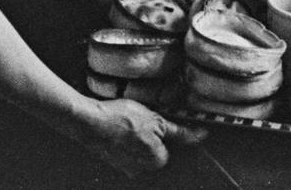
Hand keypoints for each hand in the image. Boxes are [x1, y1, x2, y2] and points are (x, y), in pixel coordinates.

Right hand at [77, 97, 205, 176]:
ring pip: (140, 152)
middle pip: (157, 153)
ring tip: (133, 123)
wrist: (88, 120)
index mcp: (156, 163)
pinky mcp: (111, 160)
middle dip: (155, 138)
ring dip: (140, 138)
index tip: (164, 123)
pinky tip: (123, 127)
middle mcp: (140, 171)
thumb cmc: (122, 119)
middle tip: (146, 121)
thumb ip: (180, 131)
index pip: (173, 151)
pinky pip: (126, 150)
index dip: (170, 135)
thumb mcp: (157, 120)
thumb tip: (202, 135)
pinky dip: (126, 140)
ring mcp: (124, 167)